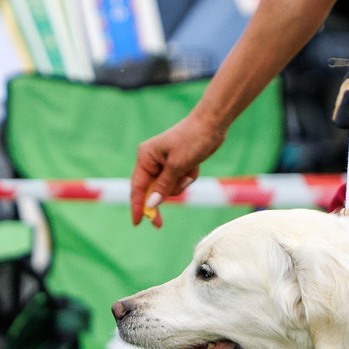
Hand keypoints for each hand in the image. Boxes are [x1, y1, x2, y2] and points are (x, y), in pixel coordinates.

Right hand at [130, 111, 227, 226]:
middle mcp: (151, 160)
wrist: (212, 124)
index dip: (137, 206)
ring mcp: (164, 162)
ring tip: (190, 170)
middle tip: (159, 225)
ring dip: (181, 185)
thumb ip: (163, 186)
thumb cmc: (193, 140)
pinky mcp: (177, 164)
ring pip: (168, 187)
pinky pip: (179, 181)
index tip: (137, 223)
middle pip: (151, 190)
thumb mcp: (177, 166)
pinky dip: (188, 178)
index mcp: (146, 157)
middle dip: (160, 200)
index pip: (137, 187)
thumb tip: (152, 204)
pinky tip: (195, 166)